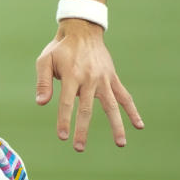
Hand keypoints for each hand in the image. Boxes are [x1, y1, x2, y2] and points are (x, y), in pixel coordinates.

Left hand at [35, 18, 143, 151]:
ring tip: (120, 144)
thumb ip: (43, 82)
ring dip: (116, 126)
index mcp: (71, 75)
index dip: (64, 120)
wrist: (82, 30)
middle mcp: (89, 79)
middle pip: (86, 109)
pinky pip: (124, 96)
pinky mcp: (112, 78)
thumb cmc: (60, 48)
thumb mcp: (45, 60)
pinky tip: (139, 125)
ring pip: (111, 106)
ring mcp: (103, 79)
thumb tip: (41, 103)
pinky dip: (132, 111)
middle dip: (82, 129)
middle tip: (79, 148)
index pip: (66, 103)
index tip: (62, 136)